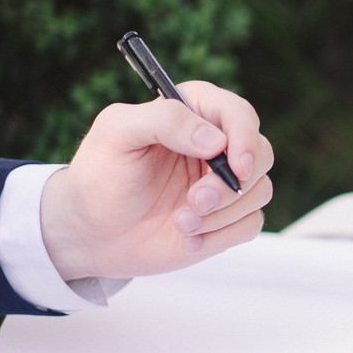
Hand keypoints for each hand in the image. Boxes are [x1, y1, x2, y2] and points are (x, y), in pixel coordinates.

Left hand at [39, 81, 274, 280]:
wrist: (92, 232)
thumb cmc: (99, 176)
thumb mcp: (116, 133)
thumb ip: (164, 120)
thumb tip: (216, 141)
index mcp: (192, 114)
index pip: (239, 114)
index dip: (245, 138)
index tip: (236, 167)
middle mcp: (214, 146)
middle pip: (260, 154)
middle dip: (232, 185)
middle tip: (195, 201)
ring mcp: (223, 183)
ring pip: (259, 192)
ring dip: (222, 214)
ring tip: (181, 223)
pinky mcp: (227, 218)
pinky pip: (250, 225)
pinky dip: (221, 236)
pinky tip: (188, 238)